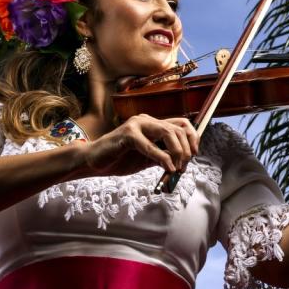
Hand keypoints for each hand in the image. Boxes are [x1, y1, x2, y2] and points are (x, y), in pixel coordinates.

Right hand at [79, 114, 198, 176]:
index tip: (194, 154)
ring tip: (176, 168)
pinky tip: (167, 168)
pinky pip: (150, 145)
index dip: (193, 137)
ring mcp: (136, 125)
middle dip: (186, 149)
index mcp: (152, 124)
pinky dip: (162, 158)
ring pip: (168, 132)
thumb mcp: (147, 158)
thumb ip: (163, 156)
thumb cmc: (119, 159)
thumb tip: (182, 163)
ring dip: (177, 152)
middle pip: (178, 128)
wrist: (93, 162)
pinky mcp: (127, 134)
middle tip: (183, 167)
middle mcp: (146, 120)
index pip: (181, 123)